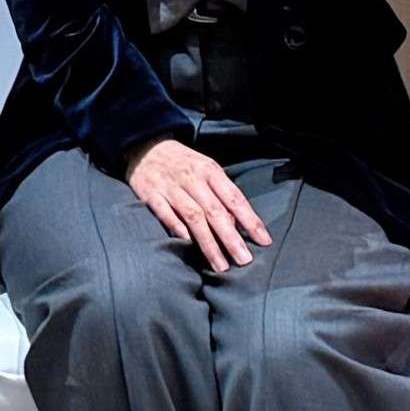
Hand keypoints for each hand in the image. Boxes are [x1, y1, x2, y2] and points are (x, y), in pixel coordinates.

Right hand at [123, 137, 270, 271]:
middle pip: (215, 211)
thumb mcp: (205, 169)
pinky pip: (166, 214)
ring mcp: (171, 187)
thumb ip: (220, 194)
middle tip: (244, 260)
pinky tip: (187, 244)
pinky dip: (177, 228)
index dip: (250, 220)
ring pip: (193, 217)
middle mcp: (192, 178)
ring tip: (220, 265)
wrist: (145, 146)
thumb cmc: (183, 162)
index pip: (234, 198)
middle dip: (231, 238)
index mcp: (210, 170)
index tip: (264, 241)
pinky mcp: (151, 194)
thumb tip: (236, 225)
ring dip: (208, 243)